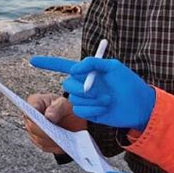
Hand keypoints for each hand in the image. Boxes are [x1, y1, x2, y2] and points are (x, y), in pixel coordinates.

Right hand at [24, 93, 87, 153]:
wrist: (72, 118)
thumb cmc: (65, 108)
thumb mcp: (64, 103)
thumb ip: (57, 108)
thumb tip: (49, 117)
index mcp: (34, 103)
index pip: (29, 110)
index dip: (33, 116)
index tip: (43, 120)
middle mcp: (30, 117)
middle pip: (32, 127)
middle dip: (44, 132)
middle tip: (56, 135)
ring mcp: (33, 130)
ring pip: (38, 139)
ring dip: (50, 141)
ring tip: (63, 141)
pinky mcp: (40, 141)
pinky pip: (44, 146)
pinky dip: (54, 147)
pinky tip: (63, 146)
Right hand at [31, 56, 155, 130]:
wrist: (141, 106)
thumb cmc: (129, 83)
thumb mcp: (113, 67)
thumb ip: (93, 63)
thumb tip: (75, 69)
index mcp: (87, 71)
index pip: (63, 65)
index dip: (48, 63)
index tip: (32, 61)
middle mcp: (83, 84)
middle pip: (68, 84)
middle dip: (80, 87)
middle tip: (97, 90)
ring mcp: (85, 99)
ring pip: (74, 99)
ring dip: (92, 99)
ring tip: (108, 99)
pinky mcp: (88, 112)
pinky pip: (80, 110)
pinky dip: (92, 109)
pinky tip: (105, 108)